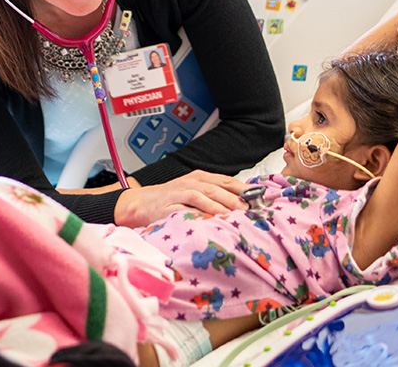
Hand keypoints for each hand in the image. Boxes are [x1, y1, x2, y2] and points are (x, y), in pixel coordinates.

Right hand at [113, 170, 248, 227]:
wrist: (139, 204)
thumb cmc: (169, 200)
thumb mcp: (193, 193)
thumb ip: (214, 197)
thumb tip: (241, 206)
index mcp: (199, 178)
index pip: (225, 180)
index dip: (242, 188)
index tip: (258, 197)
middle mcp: (190, 183)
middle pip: (216, 187)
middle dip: (234, 197)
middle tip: (249, 208)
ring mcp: (178, 193)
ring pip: (203, 195)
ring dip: (220, 205)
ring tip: (234, 214)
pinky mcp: (168, 206)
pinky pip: (186, 208)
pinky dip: (199, 213)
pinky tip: (210, 220)